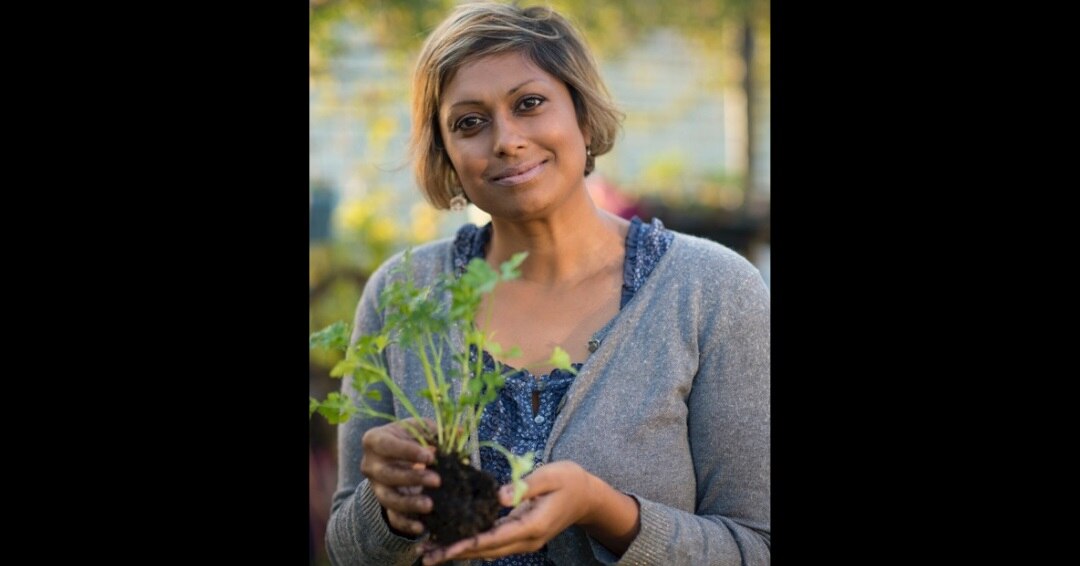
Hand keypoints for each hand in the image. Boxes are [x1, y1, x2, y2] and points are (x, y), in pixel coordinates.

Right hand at [360, 418, 439, 536]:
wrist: (396, 456)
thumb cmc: (410, 438)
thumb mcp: (420, 429)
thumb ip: (436, 430)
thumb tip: (460, 432)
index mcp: (374, 440)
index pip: (387, 445)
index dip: (407, 452)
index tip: (430, 456)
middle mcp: (370, 465)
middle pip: (387, 474)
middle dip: (412, 478)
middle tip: (437, 481)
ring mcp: (376, 486)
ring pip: (388, 499)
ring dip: (409, 503)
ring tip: (430, 505)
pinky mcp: (385, 504)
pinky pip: (392, 517)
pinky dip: (406, 525)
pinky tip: (422, 528)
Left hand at [420, 461, 603, 564]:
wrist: (587, 495)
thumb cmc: (569, 480)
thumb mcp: (550, 476)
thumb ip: (523, 485)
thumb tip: (498, 496)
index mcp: (534, 525)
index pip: (496, 538)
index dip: (470, 543)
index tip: (447, 548)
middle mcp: (527, 539)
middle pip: (486, 550)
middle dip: (456, 554)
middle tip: (426, 556)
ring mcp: (524, 540)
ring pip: (487, 550)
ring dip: (460, 552)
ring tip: (431, 553)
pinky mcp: (521, 535)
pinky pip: (493, 543)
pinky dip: (472, 544)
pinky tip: (453, 541)